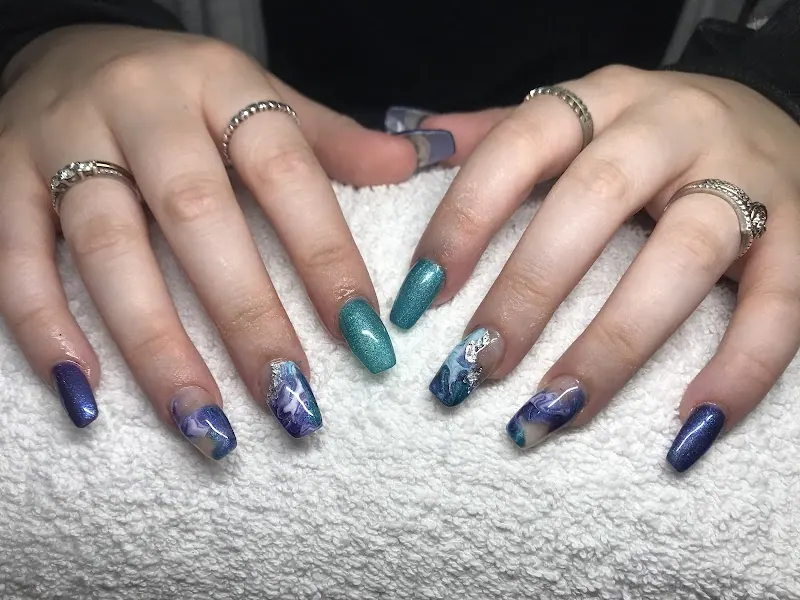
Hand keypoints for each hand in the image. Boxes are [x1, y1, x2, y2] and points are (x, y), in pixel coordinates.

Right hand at [0, 24, 439, 457]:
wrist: (65, 45)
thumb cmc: (183, 91)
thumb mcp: (260, 97)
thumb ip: (331, 138)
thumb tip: (421, 159)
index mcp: (223, 86)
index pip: (288, 173)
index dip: (327, 256)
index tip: (364, 338)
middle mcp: (144, 106)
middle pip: (198, 214)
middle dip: (247, 314)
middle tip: (288, 398)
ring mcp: (63, 138)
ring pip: (108, 244)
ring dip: (155, 340)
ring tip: (202, 418)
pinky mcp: (1, 174)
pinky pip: (14, 253)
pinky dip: (43, 324)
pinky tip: (84, 391)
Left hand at [393, 65, 799, 471]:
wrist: (772, 115)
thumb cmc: (650, 134)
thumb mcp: (578, 115)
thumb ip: (501, 134)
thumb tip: (416, 146)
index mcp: (603, 100)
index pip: (520, 146)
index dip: (464, 219)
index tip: (420, 297)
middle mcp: (673, 127)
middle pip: (597, 199)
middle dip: (530, 288)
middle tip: (476, 365)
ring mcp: (746, 178)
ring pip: (683, 257)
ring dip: (614, 343)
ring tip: (554, 410)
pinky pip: (779, 305)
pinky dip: (738, 369)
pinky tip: (687, 428)